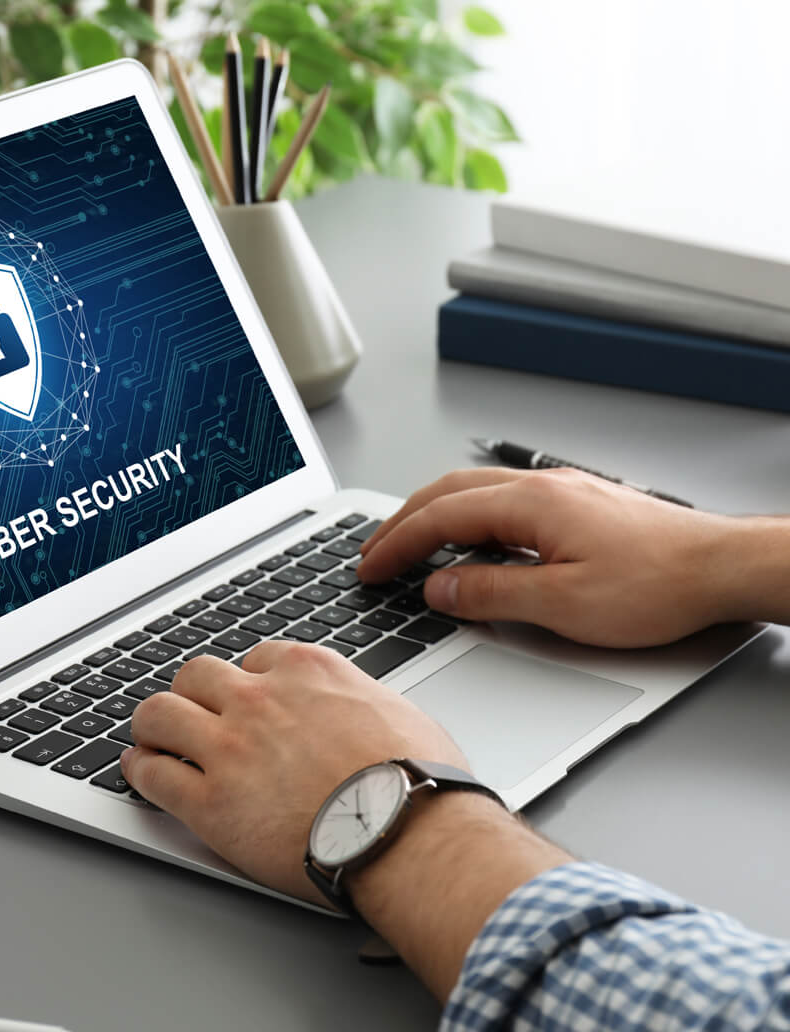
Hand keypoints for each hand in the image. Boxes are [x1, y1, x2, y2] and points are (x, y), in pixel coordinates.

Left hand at [120, 641, 470, 903]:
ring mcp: (230, 747)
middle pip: (196, 674)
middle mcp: (260, 699)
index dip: (246, 680)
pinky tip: (140, 773)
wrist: (408, 832)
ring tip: (150, 737)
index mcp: (306, 671)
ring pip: (159, 713)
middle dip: (192, 692)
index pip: (255, 658)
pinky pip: (153, 776)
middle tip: (191, 711)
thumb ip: (360, 702)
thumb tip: (364, 717)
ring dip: (152, 725)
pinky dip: (140, 772)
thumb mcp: (397, 711)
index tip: (244, 698)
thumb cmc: (418, 780)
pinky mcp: (210, 802)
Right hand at [358, 467, 745, 647]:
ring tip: (406, 543)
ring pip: (472, 492)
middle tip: (373, 553)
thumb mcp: (564, 604)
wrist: (720, 567)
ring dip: (431, 516)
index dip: (397, 544)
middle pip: (447, 493)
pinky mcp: (574, 504)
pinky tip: (465, 540)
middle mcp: (539, 487)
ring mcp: (558, 491)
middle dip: (402, 523)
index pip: (439, 518)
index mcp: (529, 504)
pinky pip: (500, 501)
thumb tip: (441, 589)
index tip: (370, 567)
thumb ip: (493, 594)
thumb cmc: (659, 583)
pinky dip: (464, 517)